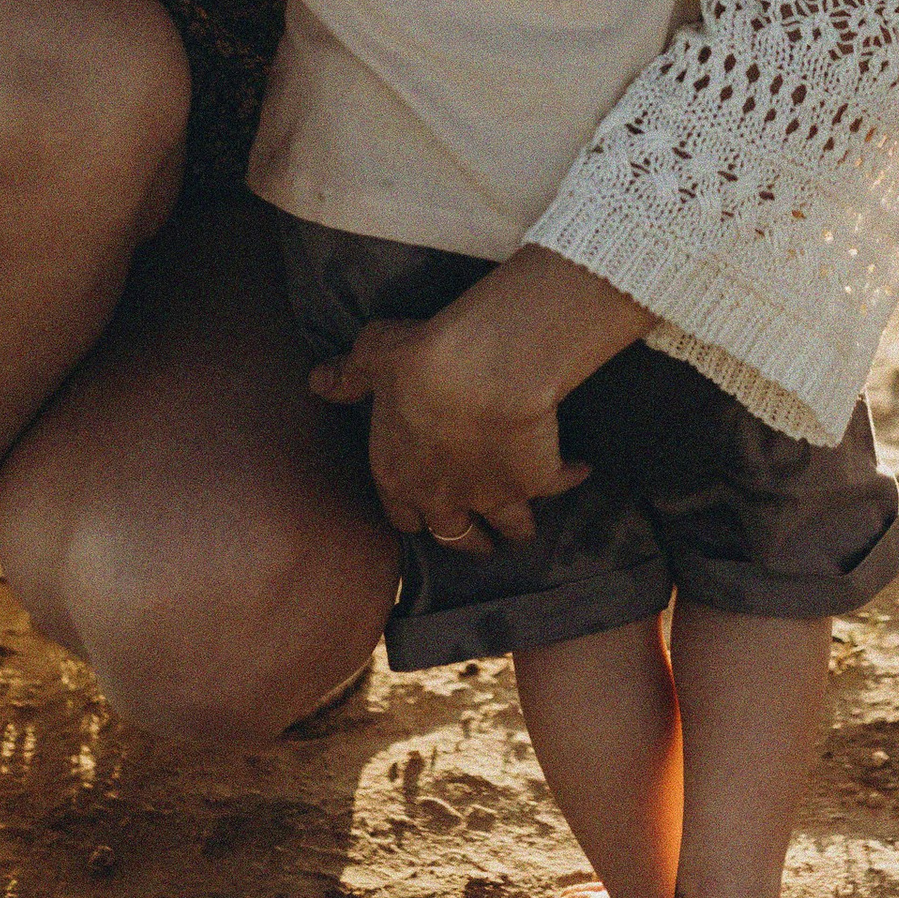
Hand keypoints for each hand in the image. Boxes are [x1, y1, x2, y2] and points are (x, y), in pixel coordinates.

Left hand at [310, 312, 588, 552]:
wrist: (483, 370)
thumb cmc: (420, 360)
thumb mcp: (372, 358)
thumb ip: (348, 376)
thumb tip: (318, 381)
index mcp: (399, 476)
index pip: (403, 516)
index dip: (414, 514)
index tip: (424, 513)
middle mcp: (445, 497)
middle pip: (456, 536)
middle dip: (467, 539)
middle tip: (480, 540)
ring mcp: (494, 495)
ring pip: (508, 527)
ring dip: (516, 527)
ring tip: (525, 526)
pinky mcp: (536, 482)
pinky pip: (557, 487)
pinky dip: (569, 479)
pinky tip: (580, 469)